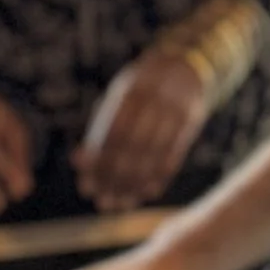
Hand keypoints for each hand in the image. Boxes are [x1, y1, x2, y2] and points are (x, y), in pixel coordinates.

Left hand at [73, 47, 211, 211]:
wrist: (185, 65)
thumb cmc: (140, 89)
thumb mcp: (119, 98)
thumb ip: (101, 127)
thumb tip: (79, 162)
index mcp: (132, 93)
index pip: (112, 134)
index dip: (98, 161)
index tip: (85, 184)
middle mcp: (155, 102)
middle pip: (132, 148)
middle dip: (114, 178)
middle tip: (102, 202)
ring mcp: (176, 112)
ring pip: (153, 156)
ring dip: (134, 185)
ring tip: (120, 204)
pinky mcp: (190, 123)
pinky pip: (174, 156)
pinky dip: (158, 178)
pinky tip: (145, 193)